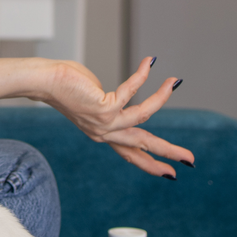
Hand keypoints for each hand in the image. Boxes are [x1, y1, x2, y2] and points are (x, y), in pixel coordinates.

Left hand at [41, 56, 194, 177]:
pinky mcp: (103, 107)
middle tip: (190, 160)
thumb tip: (126, 95)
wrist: (45, 82)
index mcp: (103, 134)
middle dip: (168, 152)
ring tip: (174, 82)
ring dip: (161, 98)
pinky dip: (142, 76)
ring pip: (143, 117)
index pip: (131, 154)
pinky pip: (131, 91)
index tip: (170, 173)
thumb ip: (111, 103)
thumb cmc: (68, 85)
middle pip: (143, 146)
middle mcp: (104, 133)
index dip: (151, 163)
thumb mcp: (94, 100)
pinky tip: (149, 63)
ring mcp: (104, 122)